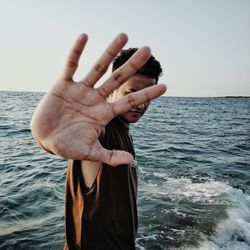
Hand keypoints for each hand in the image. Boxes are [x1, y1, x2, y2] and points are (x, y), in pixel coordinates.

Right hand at [30, 33, 165, 165]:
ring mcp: (80, 90)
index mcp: (104, 114)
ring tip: (124, 36)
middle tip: (148, 50)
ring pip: (98, 68)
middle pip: (117, 80)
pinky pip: (71, 66)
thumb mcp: (89, 152)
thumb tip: (132, 161)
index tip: (165, 87)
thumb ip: (110, 156)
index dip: (146, 95)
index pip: (129, 102)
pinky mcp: (63, 85)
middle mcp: (95, 99)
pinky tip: (84, 37)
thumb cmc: (68, 146)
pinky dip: (76, 52)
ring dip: (110, 53)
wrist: (46, 138)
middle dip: (132, 66)